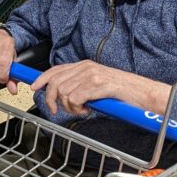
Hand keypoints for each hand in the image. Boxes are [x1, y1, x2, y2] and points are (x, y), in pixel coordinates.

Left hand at [31, 61, 170, 116]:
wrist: (142, 93)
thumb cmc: (122, 93)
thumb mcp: (96, 85)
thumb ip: (80, 85)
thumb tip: (62, 95)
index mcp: (85, 65)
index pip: (56, 69)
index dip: (42, 79)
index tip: (34, 87)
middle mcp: (86, 67)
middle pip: (55, 82)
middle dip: (52, 100)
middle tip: (58, 110)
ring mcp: (91, 75)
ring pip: (63, 93)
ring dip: (69, 107)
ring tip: (82, 110)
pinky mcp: (97, 85)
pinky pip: (75, 99)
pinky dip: (77, 109)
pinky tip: (88, 110)